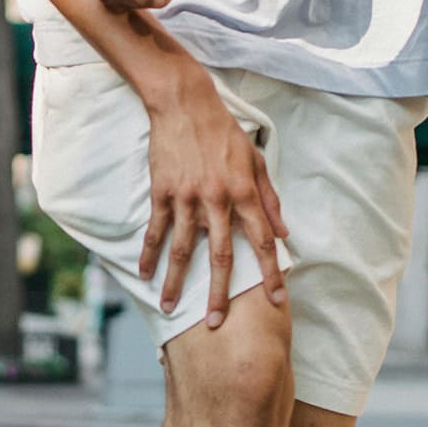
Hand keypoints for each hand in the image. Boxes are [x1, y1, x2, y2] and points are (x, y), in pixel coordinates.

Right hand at [140, 68, 287, 326]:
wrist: (185, 103)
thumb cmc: (224, 131)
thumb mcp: (256, 160)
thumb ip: (269, 199)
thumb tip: (283, 233)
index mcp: (245, 193)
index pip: (261, 242)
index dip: (270, 274)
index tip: (274, 302)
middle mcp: (217, 200)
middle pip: (221, 256)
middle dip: (220, 293)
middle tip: (215, 323)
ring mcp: (187, 198)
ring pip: (183, 249)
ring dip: (177, 281)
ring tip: (170, 307)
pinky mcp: (163, 192)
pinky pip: (156, 229)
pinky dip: (149, 253)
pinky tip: (144, 273)